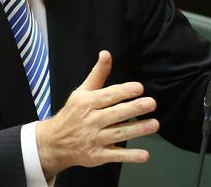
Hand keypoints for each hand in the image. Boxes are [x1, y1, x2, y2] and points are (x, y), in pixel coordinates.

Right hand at [35, 51, 158, 179]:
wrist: (55, 142)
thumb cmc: (73, 113)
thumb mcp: (81, 91)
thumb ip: (97, 74)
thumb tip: (106, 53)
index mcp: (87, 103)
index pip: (108, 96)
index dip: (123, 91)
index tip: (139, 87)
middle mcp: (90, 120)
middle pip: (115, 114)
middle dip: (134, 109)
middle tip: (151, 103)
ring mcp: (94, 139)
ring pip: (118, 134)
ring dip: (138, 130)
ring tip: (154, 124)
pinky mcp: (97, 156)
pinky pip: (116, 156)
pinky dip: (130, 156)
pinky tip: (145, 154)